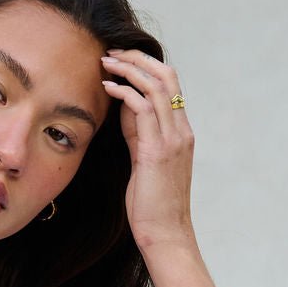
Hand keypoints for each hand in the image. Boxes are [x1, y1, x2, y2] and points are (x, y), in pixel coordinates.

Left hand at [100, 48, 195, 252]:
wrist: (165, 235)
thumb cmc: (152, 207)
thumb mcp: (144, 164)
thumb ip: (139, 135)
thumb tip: (126, 110)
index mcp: (181, 133)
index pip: (170, 85)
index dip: (146, 67)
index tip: (122, 60)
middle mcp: (181, 131)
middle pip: (166, 76)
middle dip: (138, 59)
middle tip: (112, 51)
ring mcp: (172, 139)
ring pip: (155, 86)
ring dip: (128, 69)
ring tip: (106, 62)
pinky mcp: (157, 150)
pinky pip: (143, 108)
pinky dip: (124, 92)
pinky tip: (107, 88)